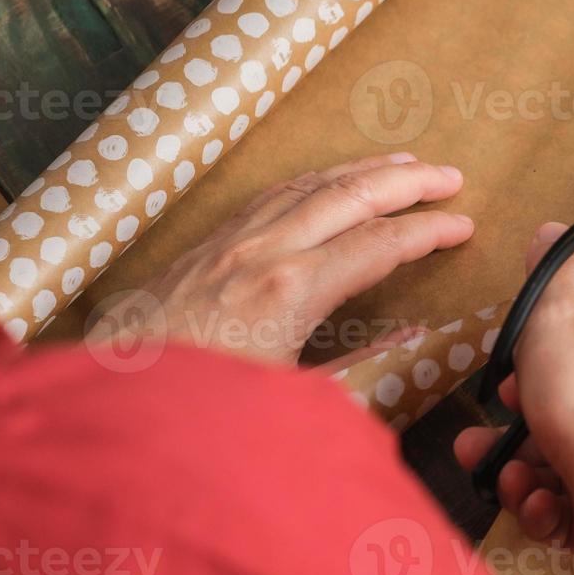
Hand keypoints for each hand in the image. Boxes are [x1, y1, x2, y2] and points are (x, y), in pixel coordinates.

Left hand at [94, 153, 473, 366]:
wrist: (109, 402)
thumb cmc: (201, 411)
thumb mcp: (293, 403)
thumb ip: (362, 368)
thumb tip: (417, 337)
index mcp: (292, 292)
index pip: (381, 243)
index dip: (429, 230)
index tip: (464, 226)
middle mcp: (264, 252)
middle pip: (352, 196)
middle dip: (409, 181)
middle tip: (451, 176)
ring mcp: (232, 242)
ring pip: (312, 185)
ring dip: (364, 170)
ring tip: (404, 163)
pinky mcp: (206, 245)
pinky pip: (272, 194)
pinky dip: (315, 179)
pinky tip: (328, 180)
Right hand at [454, 223, 573, 574]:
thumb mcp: (563, 324)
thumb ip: (555, 281)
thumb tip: (553, 233)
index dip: (542, 362)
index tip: (508, 376)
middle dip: (519, 428)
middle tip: (487, 438)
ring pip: (571, 463)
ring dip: (524, 471)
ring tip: (505, 480)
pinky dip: (553, 507)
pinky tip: (540, 508)